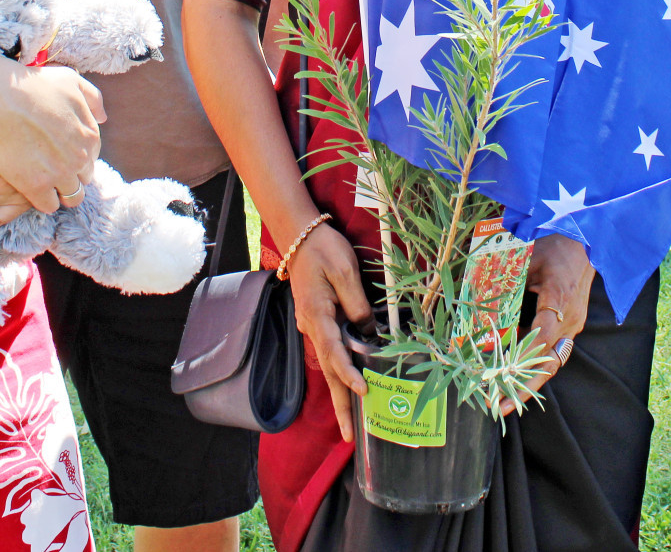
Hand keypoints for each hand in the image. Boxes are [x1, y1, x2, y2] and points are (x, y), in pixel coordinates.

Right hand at [0, 64, 103, 215]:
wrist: (1, 98)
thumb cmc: (33, 86)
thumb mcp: (71, 80)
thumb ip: (93, 98)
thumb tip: (102, 118)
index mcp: (90, 136)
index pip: (92, 158)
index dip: (77, 157)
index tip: (62, 154)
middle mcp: (80, 158)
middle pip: (84, 179)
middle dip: (72, 176)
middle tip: (51, 169)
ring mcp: (60, 174)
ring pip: (72, 197)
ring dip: (62, 192)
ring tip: (45, 184)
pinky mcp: (37, 186)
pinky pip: (49, 206)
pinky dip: (44, 201)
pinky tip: (33, 190)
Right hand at [284, 220, 370, 441]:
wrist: (300, 235)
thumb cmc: (323, 249)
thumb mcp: (345, 271)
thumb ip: (358, 304)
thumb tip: (370, 332)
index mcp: (318, 315)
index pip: (334, 353)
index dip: (348, 374)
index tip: (364, 391)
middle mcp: (312, 326)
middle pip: (328, 371)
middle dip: (340, 404)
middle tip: (348, 436)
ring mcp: (312, 325)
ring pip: (328, 365)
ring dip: (340, 394)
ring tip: (350, 423)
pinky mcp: (318, 321)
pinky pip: (330, 352)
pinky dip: (339, 373)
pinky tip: (350, 386)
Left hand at [507, 235, 594, 412]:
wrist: (586, 242)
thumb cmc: (555, 247)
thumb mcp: (527, 259)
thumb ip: (506, 282)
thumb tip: (476, 301)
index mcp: (559, 299)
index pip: (541, 337)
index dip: (521, 358)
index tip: (501, 375)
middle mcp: (569, 319)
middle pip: (549, 362)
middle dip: (525, 387)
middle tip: (501, 407)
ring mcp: (573, 325)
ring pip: (552, 362)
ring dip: (528, 382)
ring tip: (504, 399)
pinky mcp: (571, 326)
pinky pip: (553, 351)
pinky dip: (533, 364)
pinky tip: (512, 372)